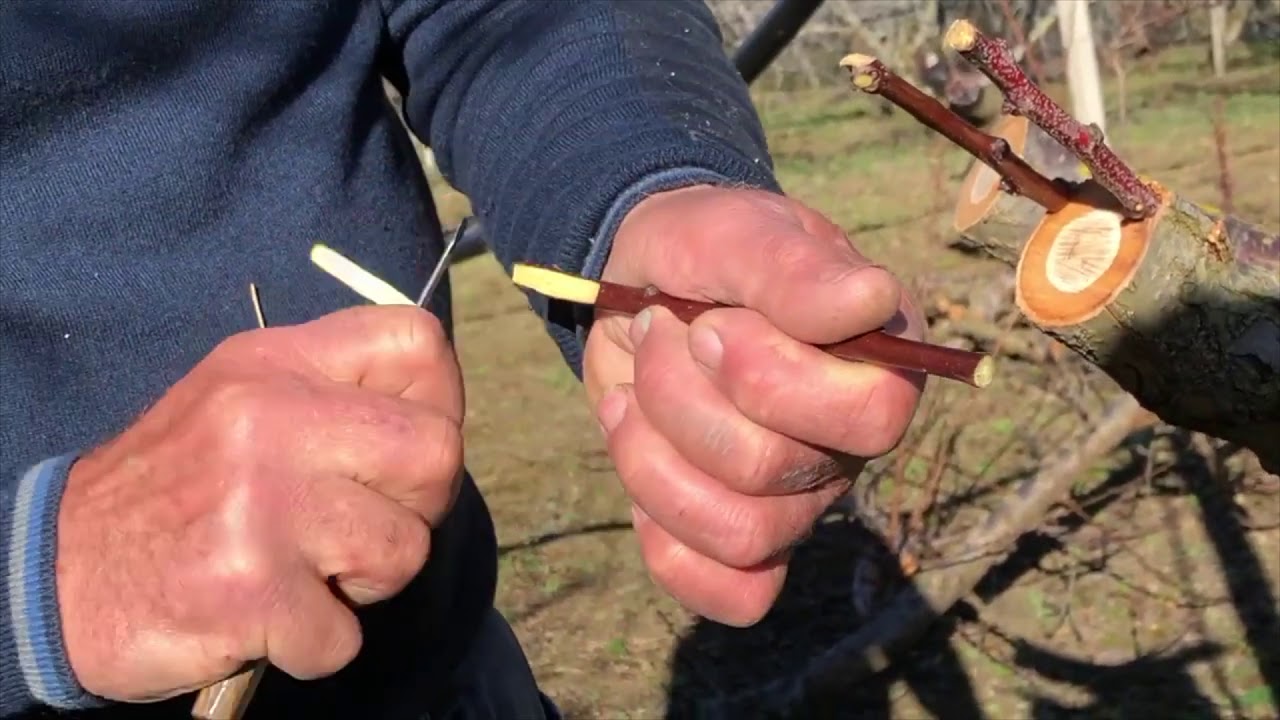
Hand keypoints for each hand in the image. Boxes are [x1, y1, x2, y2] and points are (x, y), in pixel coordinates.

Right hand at [56, 305, 464, 701]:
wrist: (59, 574)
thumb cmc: (173, 489)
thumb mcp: (238, 400)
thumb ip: (330, 394)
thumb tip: (432, 416)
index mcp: (273, 364)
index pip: (415, 342)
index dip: (439, 400)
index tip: (406, 446)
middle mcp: (269, 421)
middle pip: (437, 452)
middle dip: (420, 505)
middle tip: (363, 524)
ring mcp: (260, 505)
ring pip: (403, 550)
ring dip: (365, 582)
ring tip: (306, 571)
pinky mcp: (249, 590)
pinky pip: (344, 635)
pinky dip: (316, 642)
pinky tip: (269, 619)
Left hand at [583, 185, 924, 625]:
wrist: (642, 286)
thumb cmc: (707, 252)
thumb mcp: (737, 233)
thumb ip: (794, 270)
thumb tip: (870, 300)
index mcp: (880, 365)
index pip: (869, 416)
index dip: (768, 381)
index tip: (707, 323)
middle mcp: (849, 443)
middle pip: (774, 473)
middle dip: (683, 400)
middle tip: (659, 336)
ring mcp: (801, 498)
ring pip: (742, 534)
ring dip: (653, 457)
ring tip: (630, 390)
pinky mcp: (745, 538)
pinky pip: (732, 592)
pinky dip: (668, 539)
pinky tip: (639, 453)